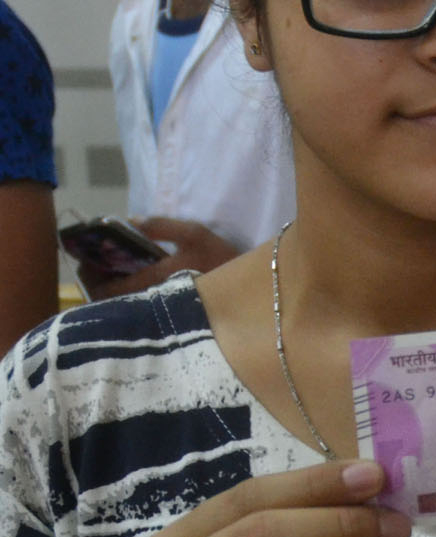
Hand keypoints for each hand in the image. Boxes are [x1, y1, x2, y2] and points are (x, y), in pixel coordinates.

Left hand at [80, 218, 239, 299]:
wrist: (249, 287)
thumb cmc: (221, 259)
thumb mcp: (195, 234)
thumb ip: (162, 226)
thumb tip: (131, 221)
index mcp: (153, 283)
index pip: (108, 289)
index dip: (90, 276)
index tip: (85, 261)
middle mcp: (151, 302)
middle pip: (109, 303)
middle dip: (95, 285)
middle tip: (92, 268)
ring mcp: (159, 312)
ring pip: (122, 309)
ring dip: (110, 293)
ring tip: (108, 275)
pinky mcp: (169, 315)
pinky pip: (136, 310)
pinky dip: (126, 298)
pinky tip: (130, 284)